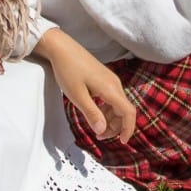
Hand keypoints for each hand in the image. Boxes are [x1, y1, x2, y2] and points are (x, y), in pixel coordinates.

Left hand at [33, 29, 135, 143]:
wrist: (62, 48)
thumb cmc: (68, 70)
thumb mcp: (78, 96)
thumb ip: (92, 114)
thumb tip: (102, 130)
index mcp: (110, 89)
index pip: (128, 113)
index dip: (128, 129)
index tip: (122, 142)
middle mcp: (114, 83)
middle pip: (124, 110)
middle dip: (115, 127)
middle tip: (99, 136)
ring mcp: (110, 80)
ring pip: (118, 104)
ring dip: (110, 119)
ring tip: (96, 127)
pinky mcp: (104, 78)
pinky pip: (111, 97)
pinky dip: (106, 109)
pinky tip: (95, 112)